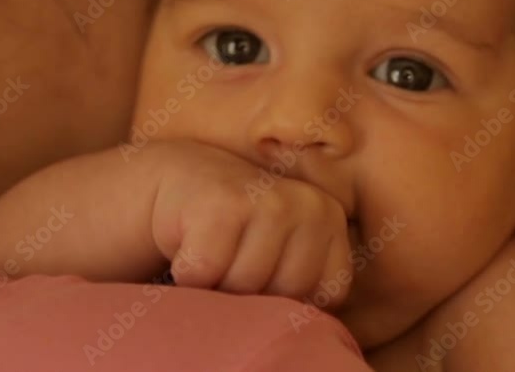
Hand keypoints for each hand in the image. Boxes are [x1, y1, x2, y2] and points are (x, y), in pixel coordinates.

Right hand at [146, 141, 351, 305]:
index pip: (327, 295)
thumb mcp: (287, 250)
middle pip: (287, 293)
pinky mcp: (221, 205)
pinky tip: (189, 251)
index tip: (267, 278)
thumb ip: (306, 280)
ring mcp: (267, 200)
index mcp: (330, 218)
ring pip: (244, 286)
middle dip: (253, 296)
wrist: (184, 180)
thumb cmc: (238, 230)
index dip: (291, 301)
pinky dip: (188, 277)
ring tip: (212, 257)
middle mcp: (308, 204)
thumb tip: (305, 333)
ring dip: (217, 287)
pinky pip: (204, 274)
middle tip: (233, 267)